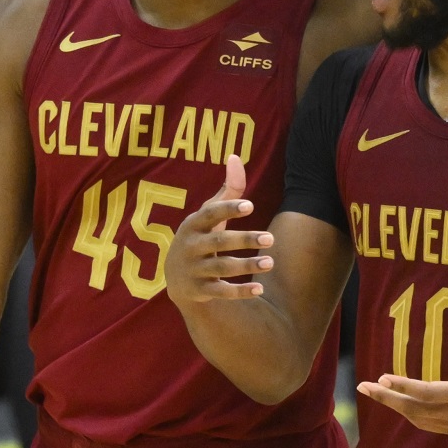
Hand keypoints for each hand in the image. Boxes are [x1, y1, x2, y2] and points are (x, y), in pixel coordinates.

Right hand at [164, 155, 273, 303]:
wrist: (176, 278)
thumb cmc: (200, 237)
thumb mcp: (208, 215)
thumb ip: (227, 190)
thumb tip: (236, 156)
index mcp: (193, 224)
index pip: (210, 214)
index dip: (229, 209)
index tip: (251, 206)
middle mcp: (191, 247)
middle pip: (220, 242)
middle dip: (245, 240)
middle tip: (270, 238)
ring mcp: (194, 270)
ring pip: (222, 268)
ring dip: (246, 266)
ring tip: (270, 262)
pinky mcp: (200, 290)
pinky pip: (221, 291)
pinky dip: (240, 291)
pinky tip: (260, 289)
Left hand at [356, 311, 447, 434]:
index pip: (427, 393)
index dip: (404, 386)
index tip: (383, 376)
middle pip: (414, 409)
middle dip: (387, 398)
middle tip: (362, 387)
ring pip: (418, 419)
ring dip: (395, 406)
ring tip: (374, 391)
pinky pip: (426, 424)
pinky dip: (409, 413)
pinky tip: (398, 402)